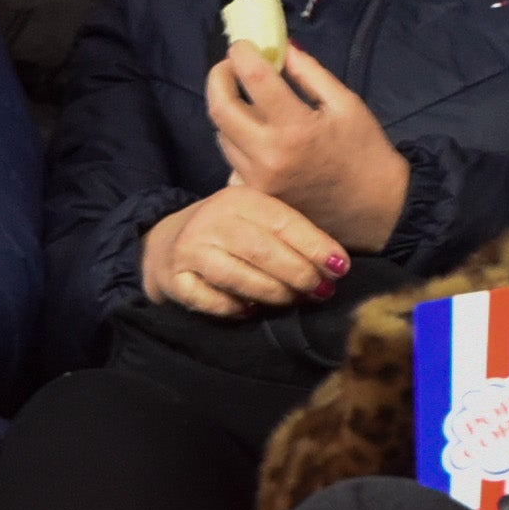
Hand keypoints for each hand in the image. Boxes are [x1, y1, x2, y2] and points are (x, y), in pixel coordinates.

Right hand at [140, 182, 349, 321]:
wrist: (167, 241)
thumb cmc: (229, 233)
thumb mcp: (256, 220)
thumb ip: (289, 235)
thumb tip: (334, 265)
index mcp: (239, 199)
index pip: (283, 222)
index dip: (315, 246)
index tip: (340, 268)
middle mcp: (212, 219)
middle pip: (263, 251)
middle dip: (299, 274)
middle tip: (321, 292)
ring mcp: (189, 249)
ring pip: (237, 277)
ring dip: (273, 293)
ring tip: (294, 301)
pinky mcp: (174, 278)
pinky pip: (210, 300)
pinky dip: (234, 308)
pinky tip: (250, 310)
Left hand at [207, 42, 414, 248]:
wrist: (376, 209)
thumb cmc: (365, 152)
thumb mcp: (346, 103)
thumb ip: (310, 73)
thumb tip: (280, 47)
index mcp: (296, 129)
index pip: (253, 79)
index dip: (241, 53)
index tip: (242, 44)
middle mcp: (269, 156)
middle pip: (219, 109)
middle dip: (218, 78)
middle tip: (229, 67)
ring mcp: (258, 180)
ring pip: (221, 135)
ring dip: (227, 111)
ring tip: (246, 99)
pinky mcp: (256, 196)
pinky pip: (232, 162)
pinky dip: (237, 143)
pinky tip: (255, 136)